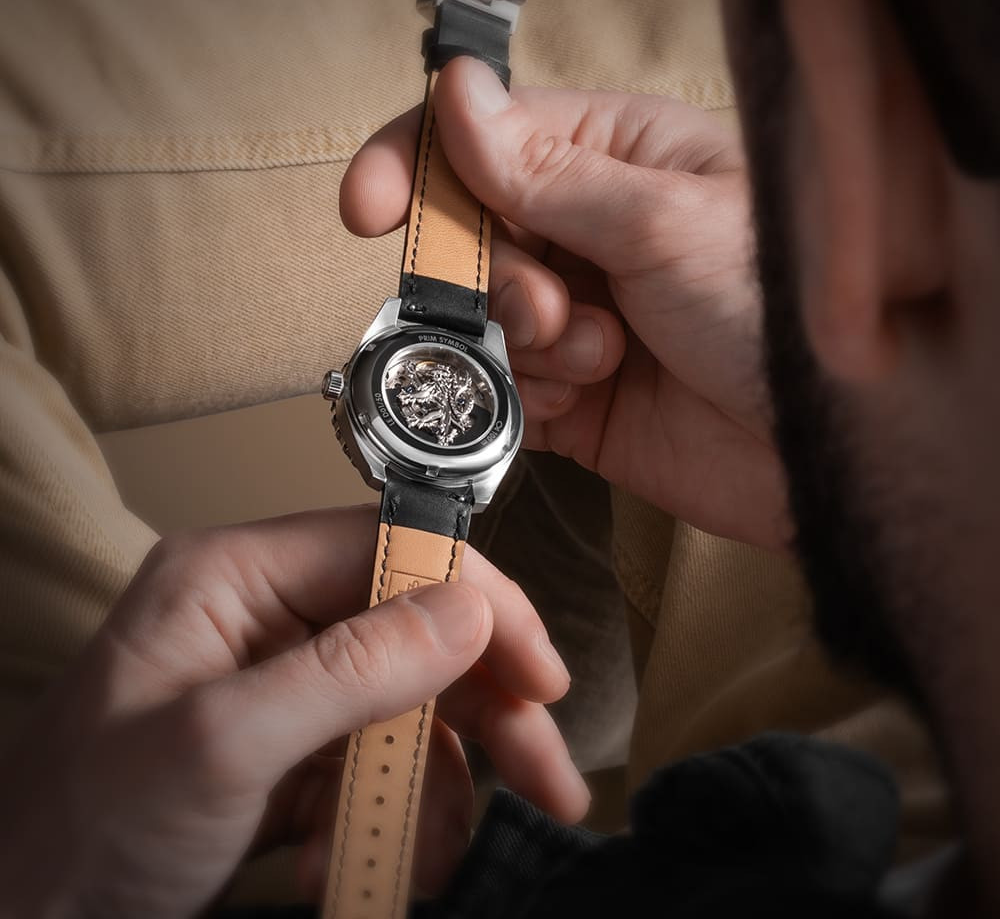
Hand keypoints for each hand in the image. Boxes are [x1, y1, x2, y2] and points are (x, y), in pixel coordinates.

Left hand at [0, 506, 584, 917]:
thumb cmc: (79, 835)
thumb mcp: (220, 746)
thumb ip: (351, 670)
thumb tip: (467, 610)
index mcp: (235, 576)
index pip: (387, 548)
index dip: (475, 599)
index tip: (537, 668)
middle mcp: (266, 617)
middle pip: (413, 631)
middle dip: (483, 707)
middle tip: (545, 773)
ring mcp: (283, 685)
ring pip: (409, 705)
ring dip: (442, 781)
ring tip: (435, 853)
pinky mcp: (293, 748)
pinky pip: (379, 762)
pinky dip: (393, 815)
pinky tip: (365, 864)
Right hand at [341, 58, 789, 548]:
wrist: (832, 450)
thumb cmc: (782, 309)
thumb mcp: (663, 221)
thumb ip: (547, 174)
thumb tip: (459, 101)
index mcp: (620, 161)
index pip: (487, 141)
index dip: (418, 167)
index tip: (371, 208)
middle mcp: (594, 237)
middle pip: (472, 240)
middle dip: (492, 278)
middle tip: (550, 307)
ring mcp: (583, 321)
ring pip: (484, 323)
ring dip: (524, 345)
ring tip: (599, 358)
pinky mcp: (579, 401)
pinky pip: (505, 392)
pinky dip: (523, 398)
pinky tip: (579, 400)